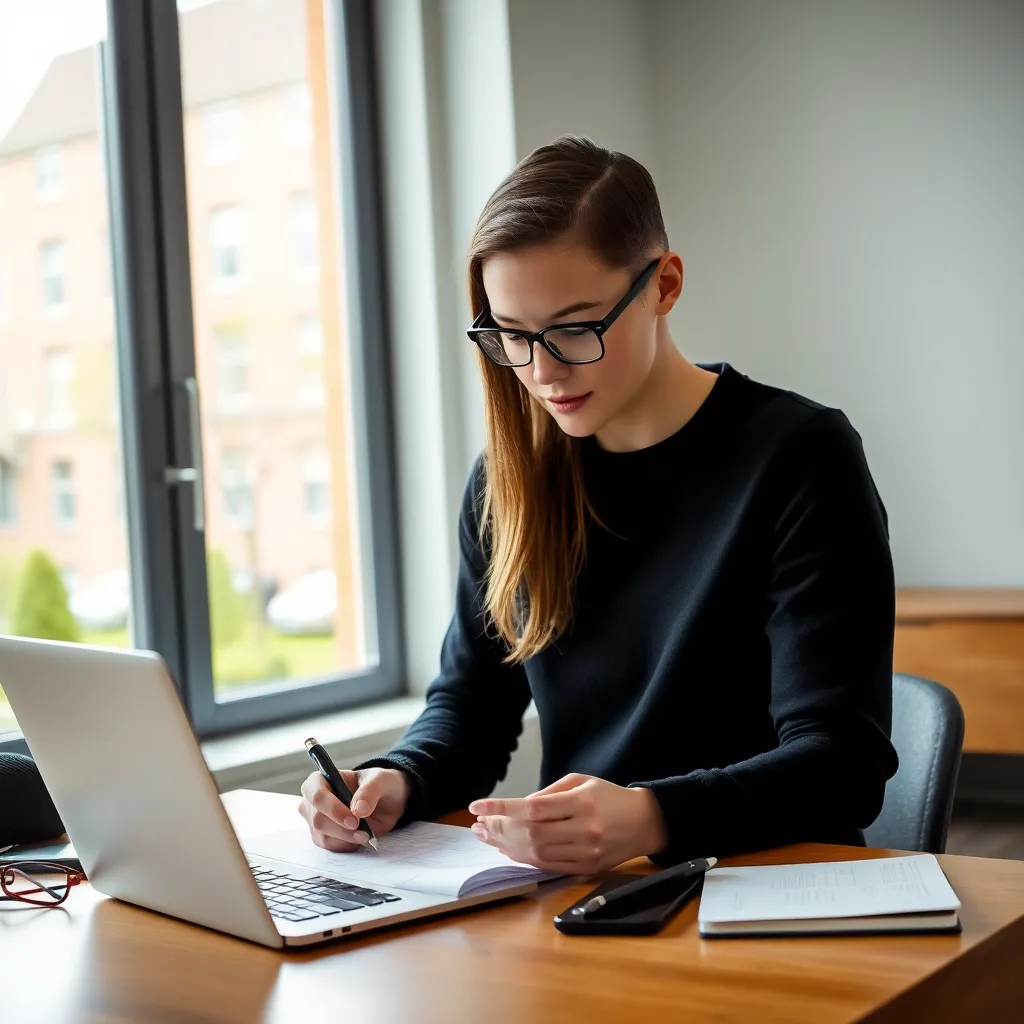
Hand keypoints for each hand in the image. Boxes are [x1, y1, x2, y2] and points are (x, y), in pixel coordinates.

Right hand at [298, 767, 410, 852]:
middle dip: (342, 829)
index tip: (354, 820)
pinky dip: (347, 845)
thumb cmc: (379, 785)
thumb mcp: (381, 780)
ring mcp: (315, 820)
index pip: (317, 796)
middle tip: (364, 831)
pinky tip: (359, 838)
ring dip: (346, 839)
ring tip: (365, 834)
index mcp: (321, 779)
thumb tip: (358, 810)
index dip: (333, 809)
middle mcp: (313, 801)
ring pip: (323, 836)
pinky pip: (329, 847)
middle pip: (318, 819)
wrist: (387, 803)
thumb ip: (370, 790)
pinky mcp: (323, 836)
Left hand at [468, 773, 667, 874]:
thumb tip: (516, 807)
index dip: (501, 808)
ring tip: (487, 837)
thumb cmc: (609, 796)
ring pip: (537, 853)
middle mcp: (584, 829)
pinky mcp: (587, 869)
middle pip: (530, 833)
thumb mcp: (581, 781)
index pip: (532, 807)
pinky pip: (548, 866)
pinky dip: (525, 859)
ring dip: (507, 846)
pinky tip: (509, 850)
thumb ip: (548, 793)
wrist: (645, 822)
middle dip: (499, 829)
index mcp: (582, 801)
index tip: (477, 806)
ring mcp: (586, 852)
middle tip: (478, 824)